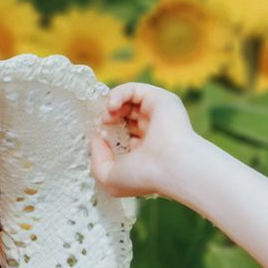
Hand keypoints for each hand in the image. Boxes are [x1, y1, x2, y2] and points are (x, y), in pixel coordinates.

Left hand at [89, 82, 195, 198]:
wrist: (170, 166)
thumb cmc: (143, 176)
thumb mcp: (109, 177)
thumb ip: (97, 159)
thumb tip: (98, 137)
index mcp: (144, 151)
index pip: (123, 135)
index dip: (107, 133)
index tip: (100, 138)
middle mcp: (152, 131)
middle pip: (125, 115)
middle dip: (109, 117)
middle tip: (103, 125)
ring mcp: (157, 114)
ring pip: (129, 100)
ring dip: (111, 106)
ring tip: (107, 117)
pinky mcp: (159, 99)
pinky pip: (133, 89)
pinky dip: (118, 94)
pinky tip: (112, 107)